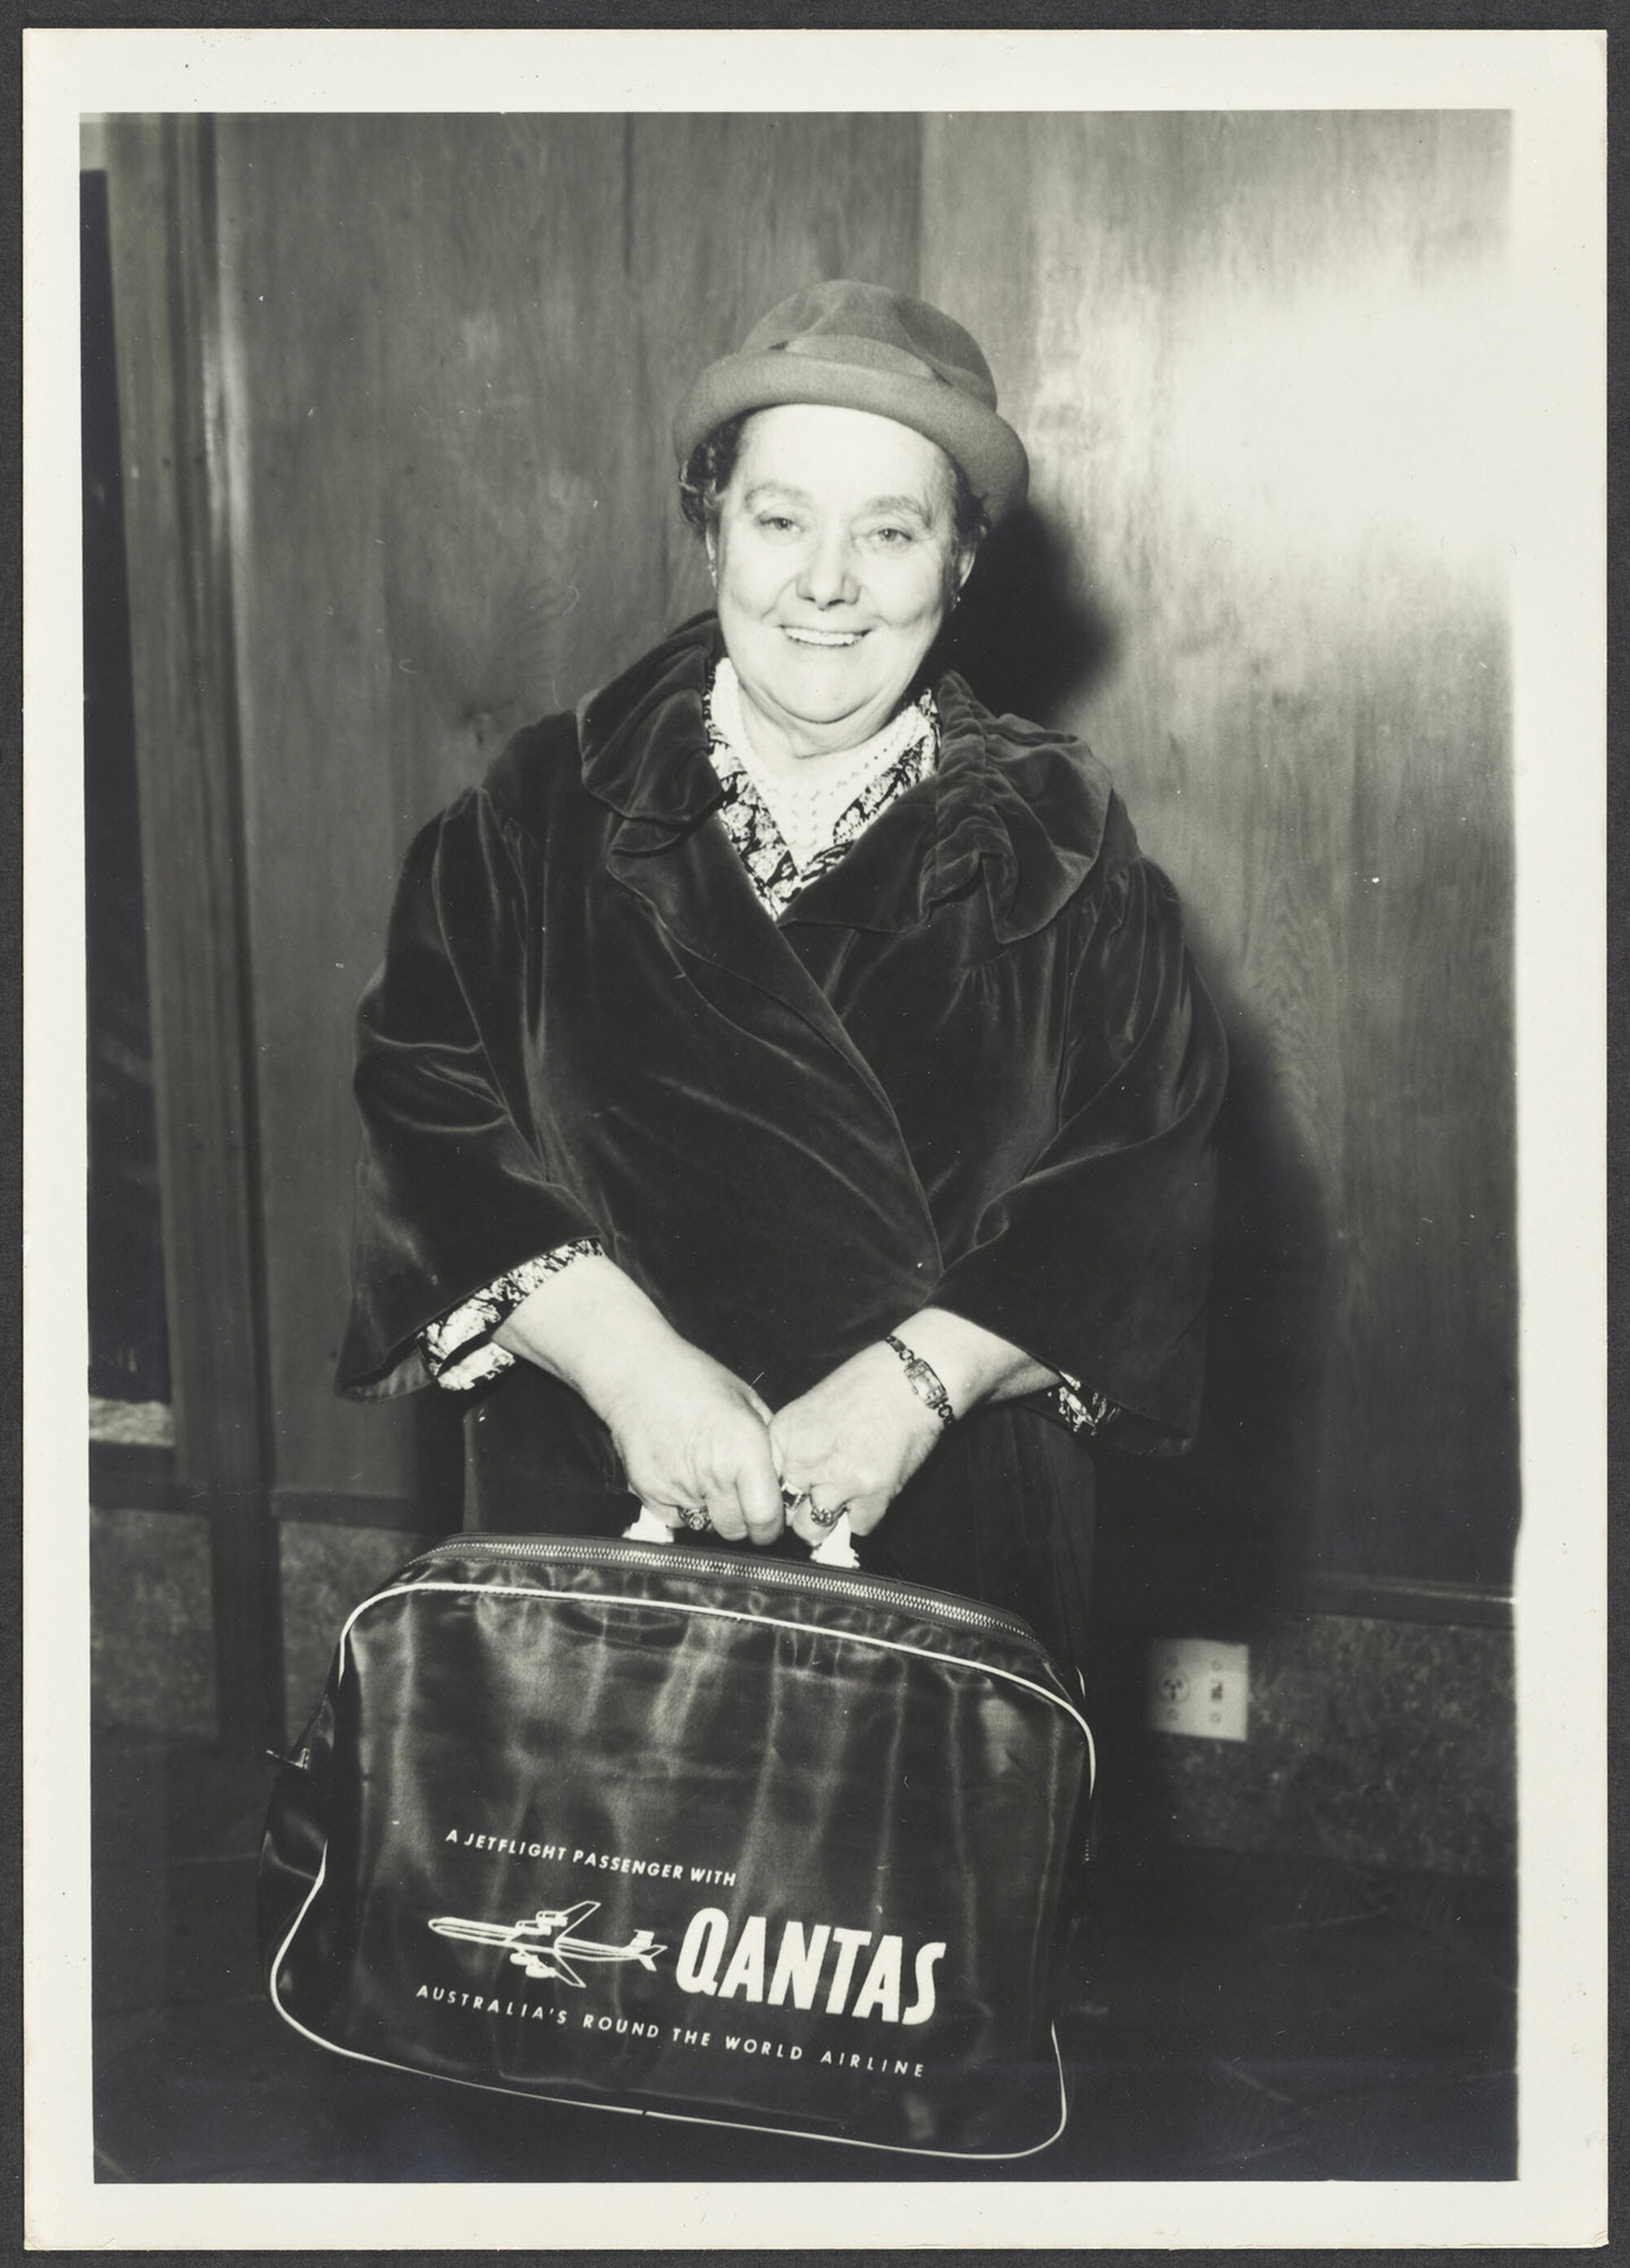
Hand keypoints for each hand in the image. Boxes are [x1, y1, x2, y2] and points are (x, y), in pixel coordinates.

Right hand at [494, 1258, 782, 1544]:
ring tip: (707, 1479)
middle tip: (737, 1497)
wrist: (637, 1373)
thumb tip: (783, 1478)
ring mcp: (678, 1487)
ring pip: (706, 1526)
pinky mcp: (650, 1493)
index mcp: (744, 1450)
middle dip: (742, 1521)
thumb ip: (769, 1442)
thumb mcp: (747, 1401)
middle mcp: (713, 1474)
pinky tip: (683, 1477)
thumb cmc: (695, 1379)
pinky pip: (677, 1520)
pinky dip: (683, 1509)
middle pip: (735, 1530)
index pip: (765, 1519)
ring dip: (712, 1513)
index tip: (768, 1521)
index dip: (770, 1526)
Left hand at [769, 1343, 943, 1541]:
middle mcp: (804, 1461)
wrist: (911, 1380)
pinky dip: (864, 1515)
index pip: (760, 1485)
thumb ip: (794, 1444)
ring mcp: (837, 1481)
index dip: (776, 1493)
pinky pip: (858, 1527)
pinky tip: (871, 1491)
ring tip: (842, 1499)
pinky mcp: (872, 1495)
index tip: (789, 1494)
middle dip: (800, 1510)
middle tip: (819, 1496)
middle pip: (783, 1514)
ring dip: (827, 1520)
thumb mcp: (811, 1406)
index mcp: (784, 1436)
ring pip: (814, 1530)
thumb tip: (788, 1477)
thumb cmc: (866, 1384)